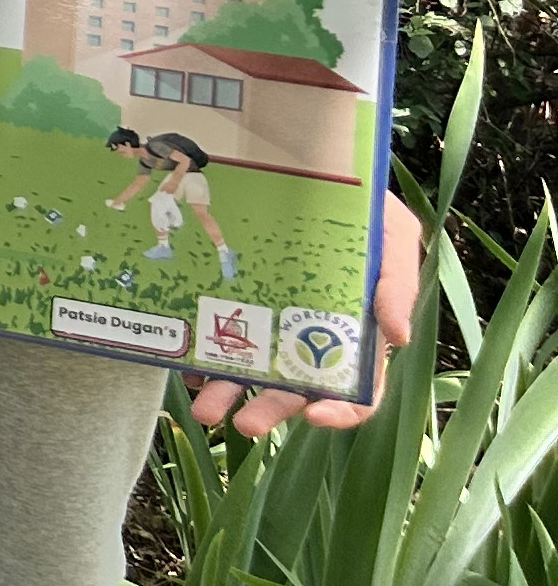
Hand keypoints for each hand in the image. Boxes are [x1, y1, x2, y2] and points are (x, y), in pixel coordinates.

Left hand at [190, 200, 420, 435]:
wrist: (309, 163)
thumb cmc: (362, 206)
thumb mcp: (394, 234)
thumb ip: (398, 282)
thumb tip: (400, 339)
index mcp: (355, 332)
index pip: (356, 389)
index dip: (341, 411)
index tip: (316, 414)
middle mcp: (311, 336)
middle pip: (295, 390)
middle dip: (269, 410)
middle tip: (241, 423)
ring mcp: (270, 320)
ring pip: (250, 372)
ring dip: (229, 394)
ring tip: (205, 407)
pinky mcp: (234, 300)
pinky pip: (214, 338)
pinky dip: (201, 357)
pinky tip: (185, 365)